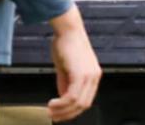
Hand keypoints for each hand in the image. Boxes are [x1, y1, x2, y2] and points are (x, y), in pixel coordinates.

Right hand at [48, 5, 101, 121]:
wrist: (68, 29)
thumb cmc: (67, 44)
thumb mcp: (66, 68)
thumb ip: (66, 83)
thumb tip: (63, 98)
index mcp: (93, 75)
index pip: (86, 100)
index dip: (73, 111)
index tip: (60, 114)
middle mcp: (94, 76)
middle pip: (84, 105)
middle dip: (67, 114)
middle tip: (53, 116)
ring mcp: (89, 75)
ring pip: (78, 103)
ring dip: (62, 111)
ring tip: (50, 111)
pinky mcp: (81, 73)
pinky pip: (72, 96)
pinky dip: (61, 104)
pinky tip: (52, 103)